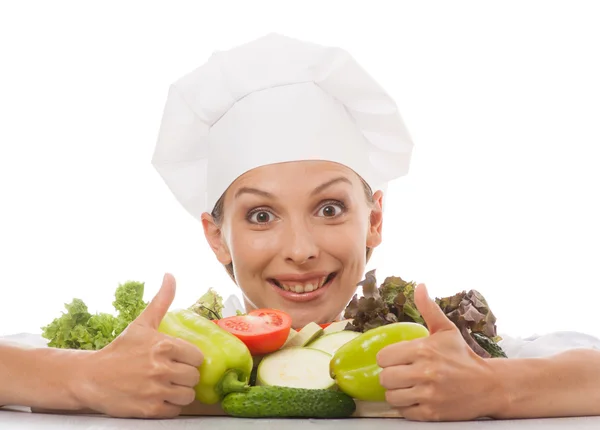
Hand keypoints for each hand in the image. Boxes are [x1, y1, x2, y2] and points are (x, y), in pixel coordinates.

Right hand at [74, 273, 203, 417]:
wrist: (90, 378)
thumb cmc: (119, 350)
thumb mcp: (141, 324)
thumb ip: (161, 301)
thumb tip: (170, 276)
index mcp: (163, 345)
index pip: (197, 356)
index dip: (189, 359)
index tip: (179, 359)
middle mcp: (161, 368)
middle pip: (194, 376)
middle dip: (185, 375)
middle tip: (172, 373)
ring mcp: (155, 390)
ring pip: (188, 395)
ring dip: (180, 392)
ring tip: (166, 386)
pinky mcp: (149, 410)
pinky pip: (175, 410)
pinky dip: (170, 406)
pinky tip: (158, 397)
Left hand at [376, 284, 505, 420]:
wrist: (489, 385)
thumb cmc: (462, 355)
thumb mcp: (446, 329)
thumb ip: (428, 308)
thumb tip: (420, 286)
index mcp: (423, 350)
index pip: (383, 357)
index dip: (387, 358)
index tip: (396, 359)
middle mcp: (425, 372)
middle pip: (384, 378)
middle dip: (390, 376)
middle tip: (401, 374)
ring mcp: (428, 395)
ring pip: (392, 396)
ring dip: (397, 392)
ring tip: (407, 387)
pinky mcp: (432, 414)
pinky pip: (404, 412)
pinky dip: (407, 407)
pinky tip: (417, 398)